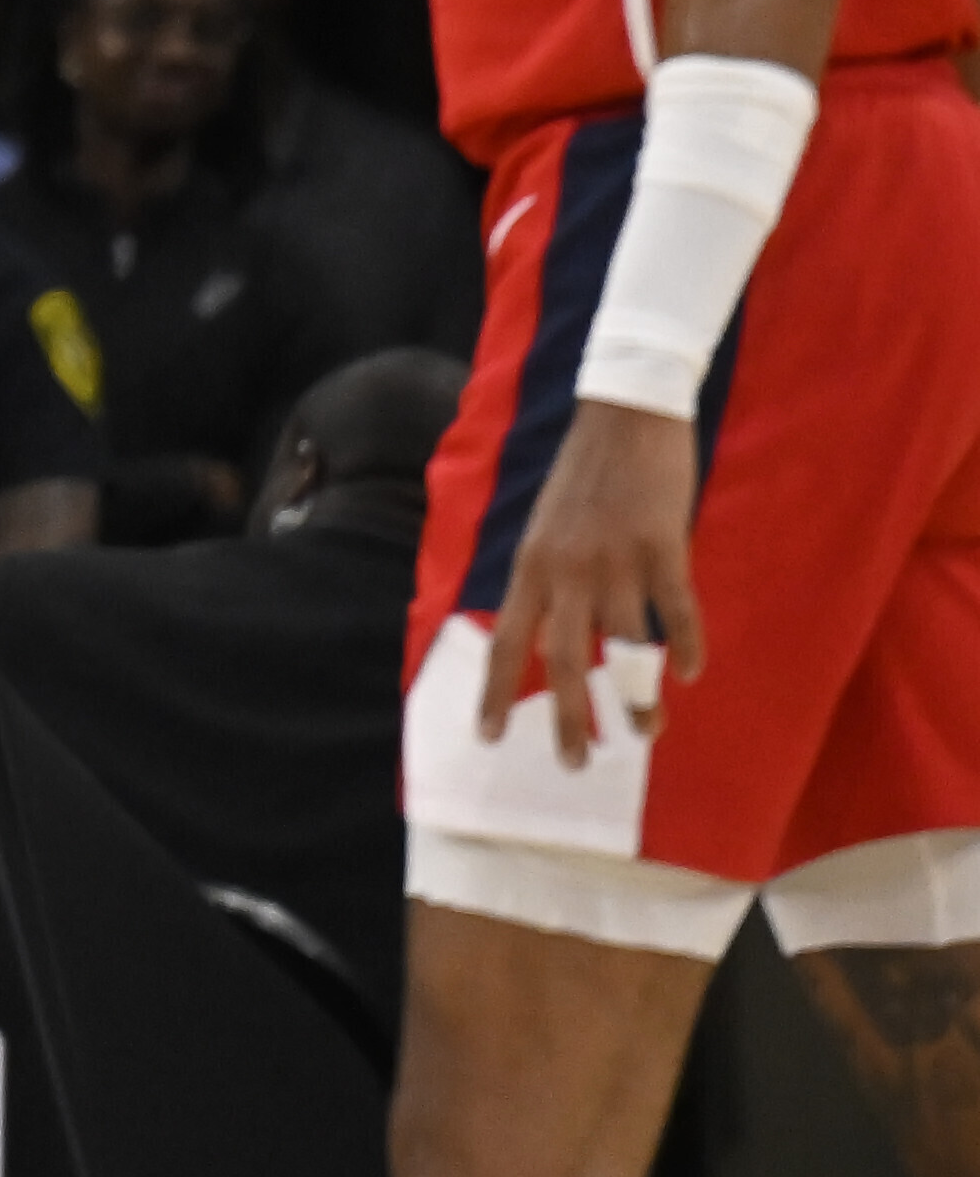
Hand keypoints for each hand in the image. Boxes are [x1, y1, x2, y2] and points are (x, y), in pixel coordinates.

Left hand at [478, 401, 700, 768]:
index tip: (487, 738)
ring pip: (627, 647)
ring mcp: (615, 559)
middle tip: (574, 763)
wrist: (623, 413)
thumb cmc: (585, 477)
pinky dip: (685, 648)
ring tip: (646, 732)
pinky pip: (676, 613)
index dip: (494, 692)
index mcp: (531, 565)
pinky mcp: (662, 546)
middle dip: (569, 718)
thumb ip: (547, 583)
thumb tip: (552, 643)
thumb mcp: (546, 530)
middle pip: (565, 660)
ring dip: (637, 698)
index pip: (504, 641)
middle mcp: (566, 568)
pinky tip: (689, 675)